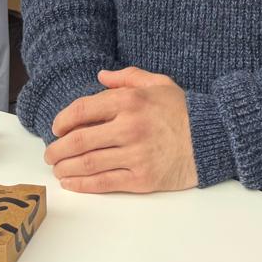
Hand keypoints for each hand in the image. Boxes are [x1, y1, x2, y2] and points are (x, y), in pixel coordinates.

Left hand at [44, 66, 197, 193]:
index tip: (56, 128)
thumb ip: (128, 77)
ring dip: (65, 168)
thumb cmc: (183, 111)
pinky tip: (72, 183)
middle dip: (57, 149)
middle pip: (79, 140)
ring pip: (87, 163)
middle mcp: (130, 127)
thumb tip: (101, 76)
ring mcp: (135, 154)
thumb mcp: (159, 83)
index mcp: (131, 101)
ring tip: (57, 169)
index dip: (62, 119)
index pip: (83, 109)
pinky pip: (103, 183)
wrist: (211, 139)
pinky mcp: (141, 178)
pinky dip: (82, 185)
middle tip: (50, 153)